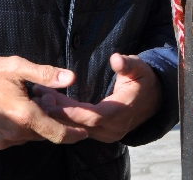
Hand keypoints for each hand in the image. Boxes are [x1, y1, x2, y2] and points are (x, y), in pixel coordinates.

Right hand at [0, 56, 87, 151]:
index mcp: (25, 116)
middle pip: (44, 132)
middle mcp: (15, 134)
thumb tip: (71, 78)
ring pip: (29, 136)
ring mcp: (2, 142)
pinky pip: (13, 139)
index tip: (84, 132)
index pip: (57, 133)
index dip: (73, 134)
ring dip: (33, 123)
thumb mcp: (18, 68)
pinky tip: (11, 111)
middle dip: (49, 118)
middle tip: (43, 97)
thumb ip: (46, 75)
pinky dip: (18, 129)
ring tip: (25, 101)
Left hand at [33, 53, 161, 142]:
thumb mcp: (140, 68)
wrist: (153, 100)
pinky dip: (65, 117)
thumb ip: (128, 64)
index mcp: (121, 112)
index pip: (93, 116)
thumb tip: (116, 59)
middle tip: (39, 97)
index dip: (72, 111)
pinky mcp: (101, 133)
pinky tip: (51, 104)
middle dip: (58, 112)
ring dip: (59, 115)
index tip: (52, 102)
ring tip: (40, 97)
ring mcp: (107, 133)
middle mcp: (113, 128)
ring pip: (77, 127)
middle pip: (80, 124)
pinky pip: (80, 127)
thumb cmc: (143, 80)